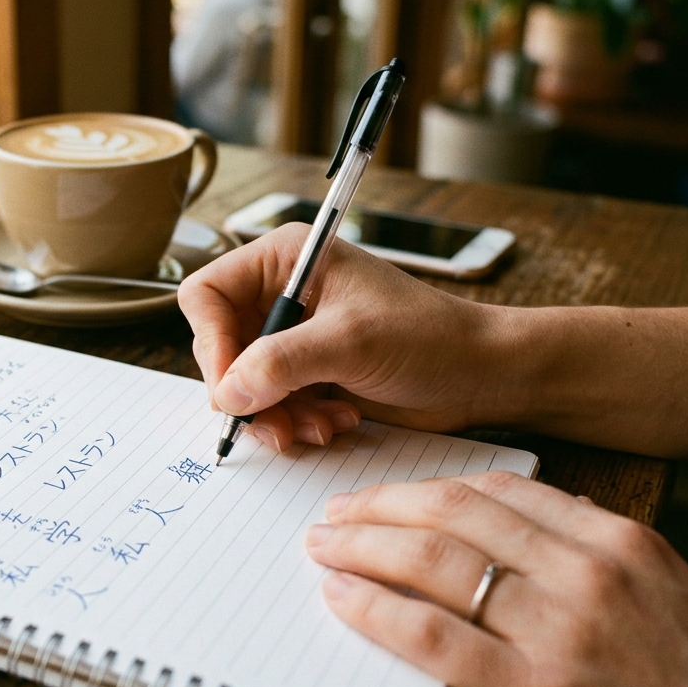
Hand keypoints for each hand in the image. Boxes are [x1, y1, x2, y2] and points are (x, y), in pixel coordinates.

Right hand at [178, 224, 514, 450]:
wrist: (480, 375)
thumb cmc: (430, 337)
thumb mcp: (351, 343)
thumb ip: (282, 363)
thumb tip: (228, 391)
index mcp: (285, 260)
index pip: (207, 295)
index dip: (212, 343)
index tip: (233, 385)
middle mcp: (282, 294)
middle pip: (220, 346)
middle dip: (247, 391)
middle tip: (275, 423)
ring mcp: (294, 336)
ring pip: (243, 384)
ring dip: (274, 415)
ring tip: (318, 426)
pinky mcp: (308, 373)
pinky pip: (271, 404)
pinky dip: (294, 422)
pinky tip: (335, 422)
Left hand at [304, 472, 687, 686]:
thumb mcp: (668, 596)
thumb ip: (594, 556)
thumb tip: (514, 532)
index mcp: (619, 542)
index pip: (500, 490)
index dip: (429, 486)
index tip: (389, 490)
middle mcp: (587, 573)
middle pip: (456, 513)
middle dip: (383, 506)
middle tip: (338, 512)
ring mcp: (562, 632)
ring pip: (435, 561)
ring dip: (365, 546)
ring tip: (325, 547)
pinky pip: (434, 635)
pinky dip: (376, 609)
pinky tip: (342, 598)